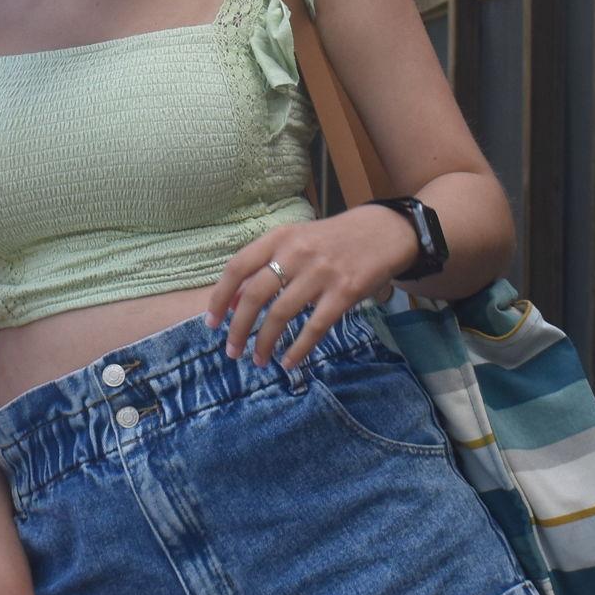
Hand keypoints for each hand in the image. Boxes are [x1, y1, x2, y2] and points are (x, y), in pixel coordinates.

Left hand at [204, 205, 418, 366]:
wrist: (383, 232)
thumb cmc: (331, 240)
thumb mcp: (295, 241)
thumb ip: (265, 265)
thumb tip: (234, 300)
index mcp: (279, 238)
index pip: (238, 267)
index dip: (220, 297)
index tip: (212, 323)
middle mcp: (296, 253)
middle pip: (255, 295)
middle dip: (239, 328)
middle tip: (232, 351)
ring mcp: (321, 272)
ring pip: (281, 314)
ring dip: (265, 343)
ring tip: (259, 361)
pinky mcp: (345, 292)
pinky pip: (315, 327)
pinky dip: (298, 349)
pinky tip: (288, 362)